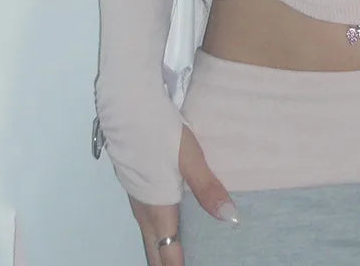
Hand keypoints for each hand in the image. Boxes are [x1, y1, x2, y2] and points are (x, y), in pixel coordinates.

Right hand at [129, 124, 239, 264]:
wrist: (128, 109)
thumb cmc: (161, 133)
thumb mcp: (190, 159)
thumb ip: (208, 189)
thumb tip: (231, 219)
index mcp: (158, 208)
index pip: (167, 251)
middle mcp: (143, 208)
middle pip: (153, 247)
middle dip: (165, 261)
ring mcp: (136, 196)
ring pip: (148, 232)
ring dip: (160, 247)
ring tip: (176, 254)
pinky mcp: (135, 182)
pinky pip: (146, 218)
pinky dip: (156, 230)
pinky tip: (168, 221)